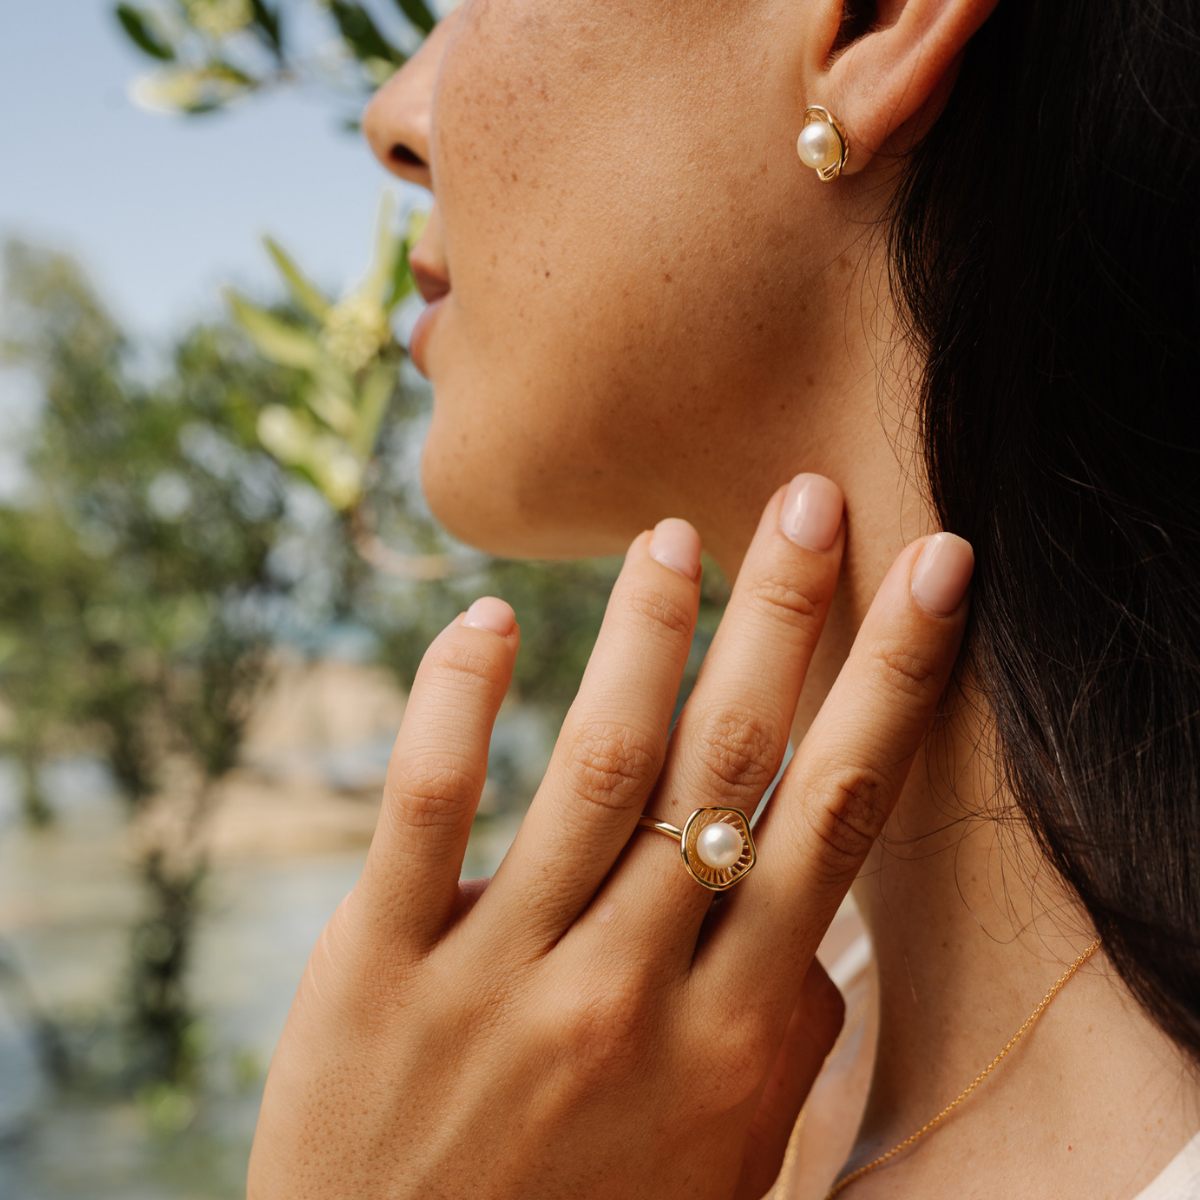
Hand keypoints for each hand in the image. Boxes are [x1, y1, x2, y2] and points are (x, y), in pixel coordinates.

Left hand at [247, 474, 972, 1199]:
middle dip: (787, 620)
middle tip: (813, 501)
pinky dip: (456, 703)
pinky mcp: (382, 967)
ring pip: (594, 771)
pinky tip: (484, 618)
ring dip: (643, 639)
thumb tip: (818, 934)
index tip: (929, 578)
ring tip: (675, 539)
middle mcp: (631, 994)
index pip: (834, 821)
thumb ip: (782, 1040)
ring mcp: (503, 976)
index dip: (890, 684)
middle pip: (730, 768)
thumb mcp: (727, 1163)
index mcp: (735, 1038)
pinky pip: (425, 810)